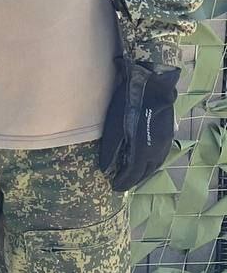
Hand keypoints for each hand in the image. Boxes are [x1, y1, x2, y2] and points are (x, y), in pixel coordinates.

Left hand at [99, 55, 178, 190]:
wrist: (152, 84)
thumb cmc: (127, 104)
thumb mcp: (113, 126)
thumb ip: (110, 149)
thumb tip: (104, 168)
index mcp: (144, 151)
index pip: (133, 174)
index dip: (123, 182)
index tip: (114, 187)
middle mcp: (158, 150)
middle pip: (146, 172)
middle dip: (134, 180)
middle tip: (122, 184)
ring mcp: (165, 142)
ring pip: (155, 164)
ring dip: (144, 172)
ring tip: (133, 175)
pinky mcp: (168, 133)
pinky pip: (160, 155)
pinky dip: (151, 162)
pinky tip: (145, 160)